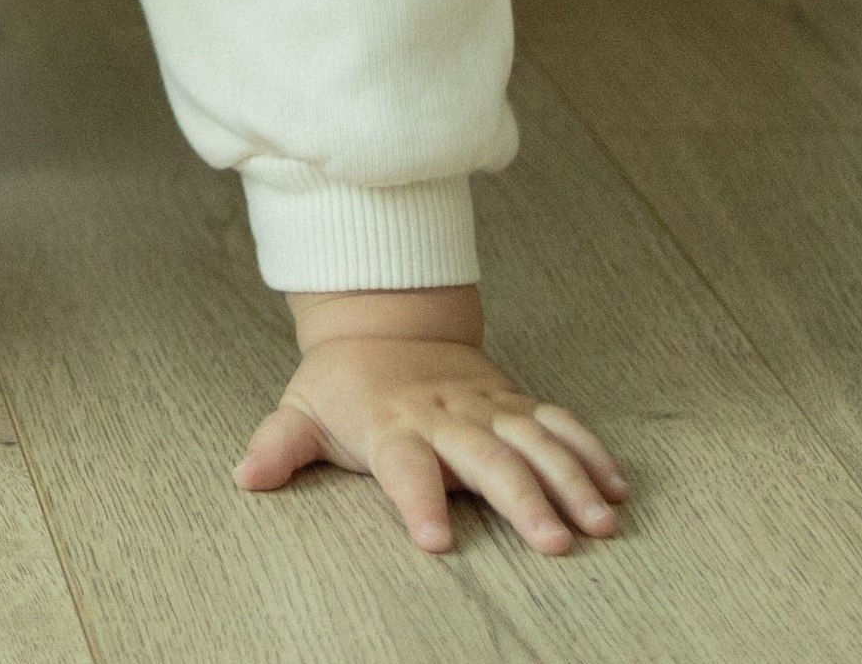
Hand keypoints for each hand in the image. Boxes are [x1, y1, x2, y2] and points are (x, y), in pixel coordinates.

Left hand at [241, 288, 625, 557]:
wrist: (385, 316)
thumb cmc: (344, 382)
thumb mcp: (302, 408)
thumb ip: (280, 445)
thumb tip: (245, 476)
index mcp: (392, 426)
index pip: (404, 467)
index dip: (418, 501)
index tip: (436, 540)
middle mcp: (445, 417)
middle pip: (486, 459)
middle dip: (522, 500)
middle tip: (552, 545)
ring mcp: (485, 406)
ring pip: (534, 442)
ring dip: (569, 481)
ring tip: (599, 524)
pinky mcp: (514, 400)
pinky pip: (558, 423)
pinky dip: (589, 452)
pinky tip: (616, 488)